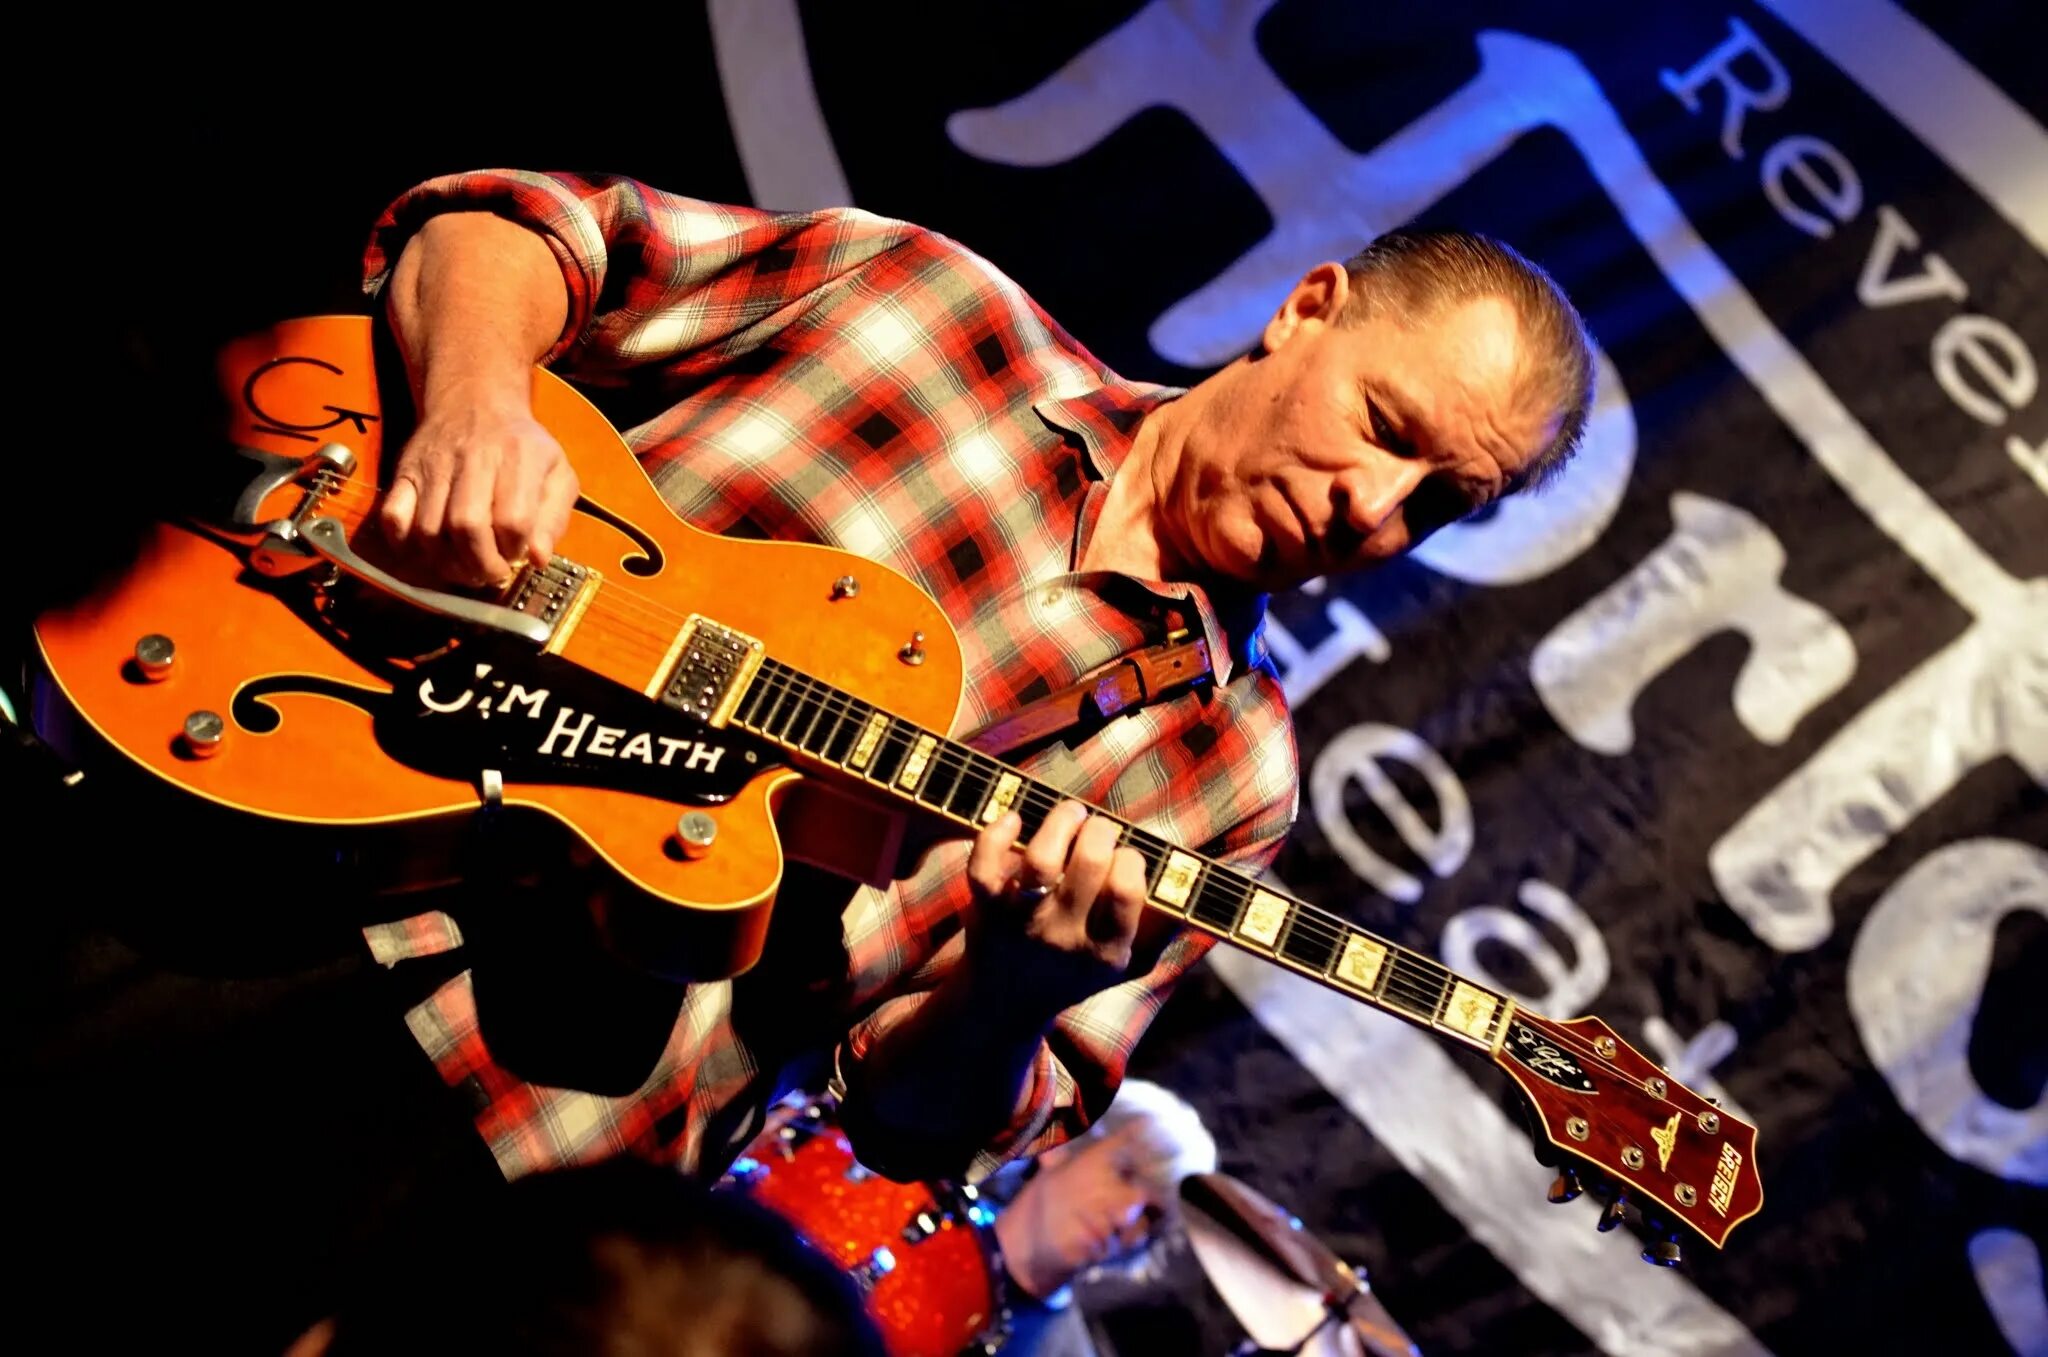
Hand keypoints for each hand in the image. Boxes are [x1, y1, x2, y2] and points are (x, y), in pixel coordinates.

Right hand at [377, 393, 578, 586]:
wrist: (476, 401)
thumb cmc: (522, 446)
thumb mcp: (557, 472)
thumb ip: (554, 518)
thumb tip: (537, 558)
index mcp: (519, 456)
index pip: (514, 519)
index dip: (515, 549)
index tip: (518, 555)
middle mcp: (473, 458)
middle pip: (467, 526)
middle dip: (480, 564)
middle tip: (490, 573)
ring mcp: (434, 465)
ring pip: (429, 529)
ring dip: (447, 563)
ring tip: (465, 569)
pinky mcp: (405, 471)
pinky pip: (394, 517)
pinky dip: (406, 545)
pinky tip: (430, 552)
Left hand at [965, 800, 1148, 1019]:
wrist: (1006, 1005)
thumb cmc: (1077, 972)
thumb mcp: (1130, 964)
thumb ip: (1164, 927)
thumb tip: (1194, 883)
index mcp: (1105, 951)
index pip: (1126, 890)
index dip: (1131, 859)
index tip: (1127, 856)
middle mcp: (1064, 936)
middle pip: (1091, 863)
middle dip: (1103, 831)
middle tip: (1101, 831)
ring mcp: (1021, 922)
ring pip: (1041, 859)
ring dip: (1062, 821)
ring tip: (1073, 815)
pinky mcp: (986, 908)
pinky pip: (984, 866)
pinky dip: (996, 834)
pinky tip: (1015, 820)